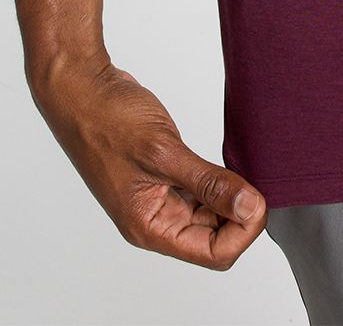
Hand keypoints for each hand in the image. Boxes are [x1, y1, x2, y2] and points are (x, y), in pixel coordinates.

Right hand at [30, 54, 266, 269]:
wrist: (82, 89)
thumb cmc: (107, 120)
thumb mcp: (163, 151)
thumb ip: (209, 182)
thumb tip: (250, 207)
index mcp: (150, 227)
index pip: (214, 253)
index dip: (243, 231)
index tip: (259, 198)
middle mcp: (155, 219)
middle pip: (215, 236)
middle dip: (241, 213)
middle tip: (256, 178)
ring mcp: (158, 197)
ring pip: (209, 212)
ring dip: (230, 195)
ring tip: (243, 168)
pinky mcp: (163, 175)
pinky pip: (199, 189)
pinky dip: (217, 180)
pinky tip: (228, 161)